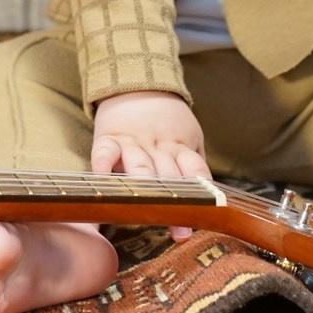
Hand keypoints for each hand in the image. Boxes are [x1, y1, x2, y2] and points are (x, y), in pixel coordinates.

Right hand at [92, 91, 208, 239]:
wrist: (137, 83)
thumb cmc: (167, 120)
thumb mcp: (189, 137)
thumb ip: (194, 166)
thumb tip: (210, 200)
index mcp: (181, 147)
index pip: (196, 172)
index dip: (202, 194)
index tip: (205, 217)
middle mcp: (159, 147)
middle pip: (169, 177)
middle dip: (175, 204)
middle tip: (180, 229)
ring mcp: (133, 142)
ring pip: (140, 166)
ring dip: (144, 189)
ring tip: (145, 210)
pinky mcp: (109, 138)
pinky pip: (105, 151)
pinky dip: (103, 164)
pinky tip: (103, 178)